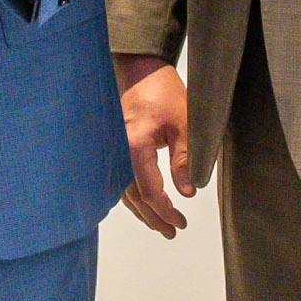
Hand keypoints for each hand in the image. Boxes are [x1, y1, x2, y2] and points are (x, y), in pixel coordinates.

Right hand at [118, 54, 194, 235]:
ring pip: (123, 190)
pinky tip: (141, 204)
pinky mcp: (113, 147)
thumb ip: (185, 160)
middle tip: (171, 232)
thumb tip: (187, 192)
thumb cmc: (162, 91)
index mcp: (134, 146)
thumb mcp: (185, 125)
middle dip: (152, 218)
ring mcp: (112, 150)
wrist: (140, 69)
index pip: (148, 191)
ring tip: (159, 225)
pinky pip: (119, 178)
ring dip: (141, 210)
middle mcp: (117, 151)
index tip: (180, 222)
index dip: (165, 211)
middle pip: (132, 197)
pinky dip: (131, 195)